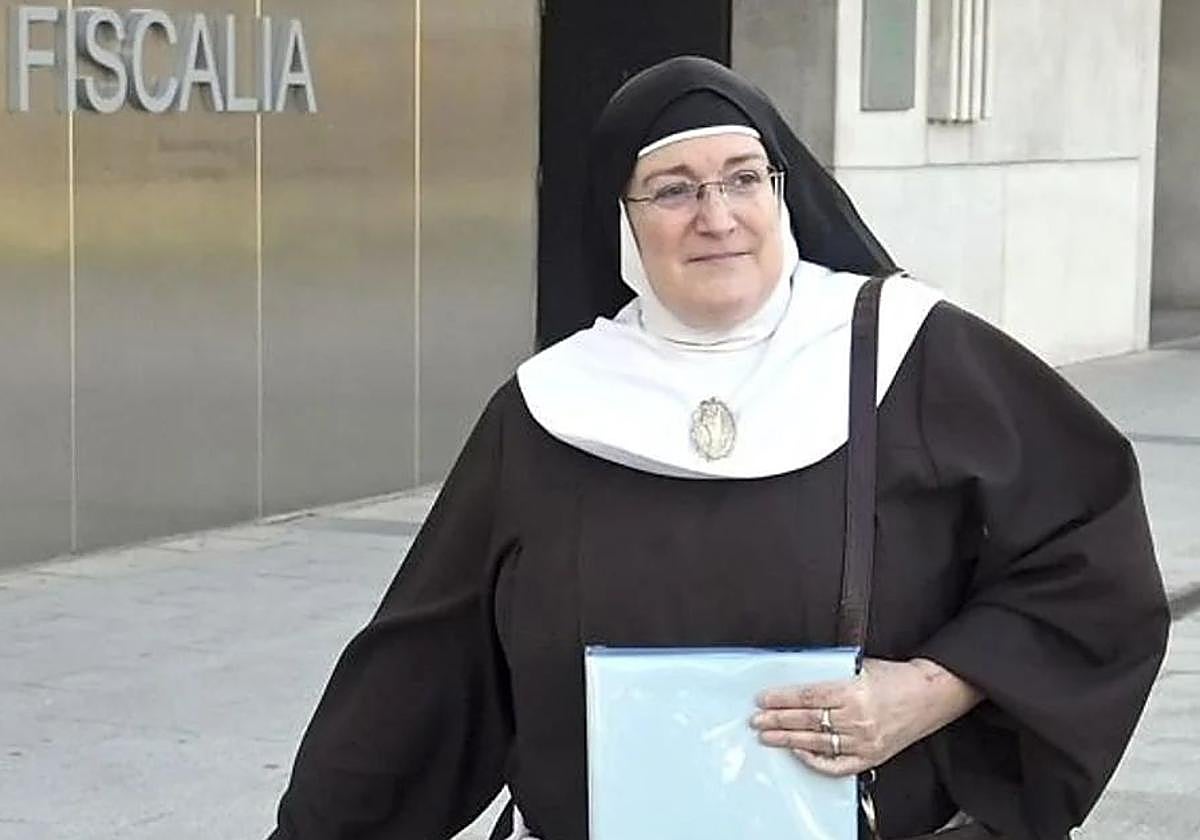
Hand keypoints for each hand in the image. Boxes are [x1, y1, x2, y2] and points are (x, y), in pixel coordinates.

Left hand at [749, 657, 981, 776]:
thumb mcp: (862, 667)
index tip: (763, 699)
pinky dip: (815, 761)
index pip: (808, 697)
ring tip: (768, 736)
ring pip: (817, 743)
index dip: (782, 699)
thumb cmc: (897, 678)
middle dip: (777, 720)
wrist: (930, 696)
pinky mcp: (870, 757)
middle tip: (756, 720)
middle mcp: (858, 719)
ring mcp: (864, 741)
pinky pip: (836, 765)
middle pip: (808, 720)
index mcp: (854, 692)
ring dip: (788, 740)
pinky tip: (799, 753)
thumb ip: (832, 675)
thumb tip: (798, 680)